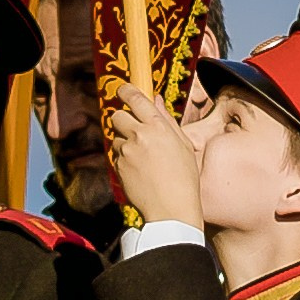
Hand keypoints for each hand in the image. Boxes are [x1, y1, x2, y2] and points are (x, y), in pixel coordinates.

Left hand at [108, 82, 205, 235]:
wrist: (171, 210)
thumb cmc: (184, 178)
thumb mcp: (183, 146)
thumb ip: (166, 120)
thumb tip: (156, 100)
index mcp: (158, 127)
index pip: (136, 98)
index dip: (126, 91)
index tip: (122, 90)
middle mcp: (139, 135)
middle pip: (117, 115)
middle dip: (123, 120)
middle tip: (134, 131)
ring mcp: (126, 152)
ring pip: (116, 138)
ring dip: (125, 144)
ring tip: (143, 161)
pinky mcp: (118, 167)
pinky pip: (116, 157)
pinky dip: (124, 161)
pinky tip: (139, 172)